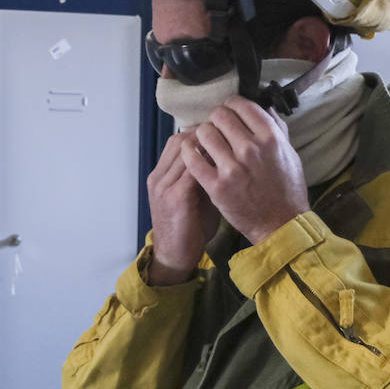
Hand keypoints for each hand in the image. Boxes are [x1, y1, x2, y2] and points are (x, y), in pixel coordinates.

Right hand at [146, 132, 219, 284]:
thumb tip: (224, 156)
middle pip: (180, 141)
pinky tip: (227, 163)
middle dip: (206, 133)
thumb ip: (201, 177)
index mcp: (159, 176)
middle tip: (230, 134)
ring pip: (185, 151)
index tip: (222, 131)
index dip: (199, 132)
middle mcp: (158, 178)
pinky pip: (192, 170)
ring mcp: (164, 187)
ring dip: (210, 145)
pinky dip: (209, 162)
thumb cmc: (189, 229)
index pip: (177, 141)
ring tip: (231, 146)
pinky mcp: (175, 198)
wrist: (175, 257)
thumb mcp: (193, 197)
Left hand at [181, 97, 309, 245]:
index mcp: (271, 137)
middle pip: (220, 116)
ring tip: (205, 143)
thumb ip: (277, 129)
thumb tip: (264, 107)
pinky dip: (189, 152)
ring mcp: (232, 168)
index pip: (242, 105)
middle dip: (216, 119)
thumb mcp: (290, 154)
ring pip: (204, 133)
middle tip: (216, 129)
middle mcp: (251, 149)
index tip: (229, 112)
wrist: (280, 224)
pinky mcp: (216, 186)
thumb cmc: (287, 189)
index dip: (232, 105)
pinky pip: (193, 159)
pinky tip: (191, 153)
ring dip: (202, 135)